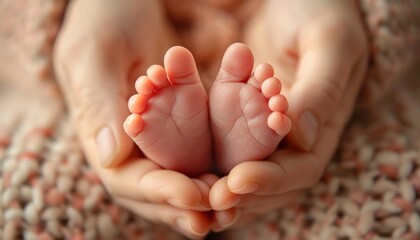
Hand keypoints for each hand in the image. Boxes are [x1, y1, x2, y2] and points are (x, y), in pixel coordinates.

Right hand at [53, 0, 211, 237]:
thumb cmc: (104, 17)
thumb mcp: (96, 53)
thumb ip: (99, 104)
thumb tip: (112, 158)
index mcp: (101, 132)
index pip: (127, 178)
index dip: (159, 192)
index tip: (192, 197)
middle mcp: (129, 142)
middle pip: (154, 188)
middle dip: (185, 205)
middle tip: (220, 215)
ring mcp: (154, 133)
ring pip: (178, 175)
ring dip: (204, 195)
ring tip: (233, 208)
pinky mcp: (179, 120)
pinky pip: (198, 149)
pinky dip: (217, 165)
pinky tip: (238, 176)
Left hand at [210, 0, 368, 229]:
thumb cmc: (321, 11)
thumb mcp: (329, 42)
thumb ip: (321, 89)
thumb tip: (303, 139)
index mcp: (323, 123)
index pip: (301, 166)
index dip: (271, 179)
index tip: (238, 181)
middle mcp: (296, 135)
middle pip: (272, 180)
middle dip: (242, 195)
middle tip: (209, 200)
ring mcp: (268, 129)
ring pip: (247, 169)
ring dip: (222, 187)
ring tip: (194, 197)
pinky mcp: (244, 117)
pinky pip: (226, 144)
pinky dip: (207, 160)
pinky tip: (183, 171)